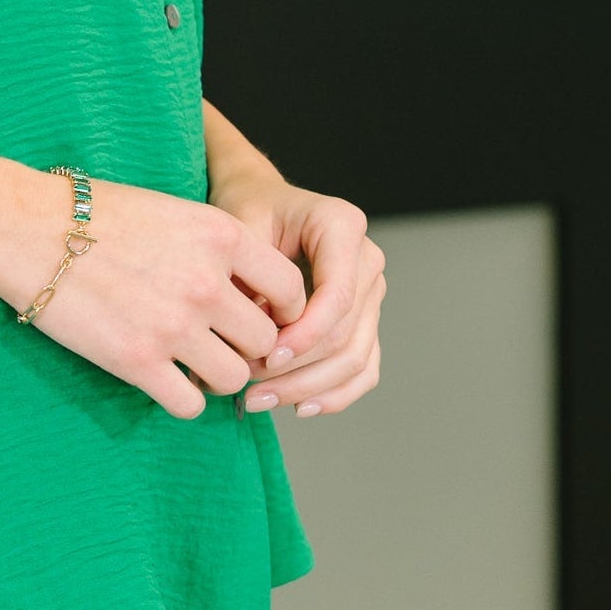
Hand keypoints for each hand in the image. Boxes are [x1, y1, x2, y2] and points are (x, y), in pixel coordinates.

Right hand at [0, 178, 310, 422]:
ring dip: (217, 376)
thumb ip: (217, 249)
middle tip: (220, 344)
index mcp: (221, 235)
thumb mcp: (172, 210)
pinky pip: (190, 404)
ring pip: (234, 378)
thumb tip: (249, 292)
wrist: (25, 227)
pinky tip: (163, 380)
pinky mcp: (138, 362)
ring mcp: (174, 325)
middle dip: (248, 348)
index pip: (291, 288)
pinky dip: (182, 399)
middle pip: (267, 340)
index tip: (259, 315)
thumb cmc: (93, 214)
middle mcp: (207, 282)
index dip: (283, 309)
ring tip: (190, 363)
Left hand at [211, 170, 384, 418]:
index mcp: (343, 226)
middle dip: (298, 368)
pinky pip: (363, 368)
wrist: (260, 203)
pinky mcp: (364, 321)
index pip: (339, 296)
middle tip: (248, 386)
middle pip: (347, 334)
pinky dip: (334, 394)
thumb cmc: (249, 209)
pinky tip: (298, 406)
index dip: (306, 335)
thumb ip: (250, 275)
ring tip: (259, 399)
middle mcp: (367, 260)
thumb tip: (252, 337)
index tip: (266, 356)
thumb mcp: (239, 225)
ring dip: (308, 388)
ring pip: (356, 359)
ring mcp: (370, 294)